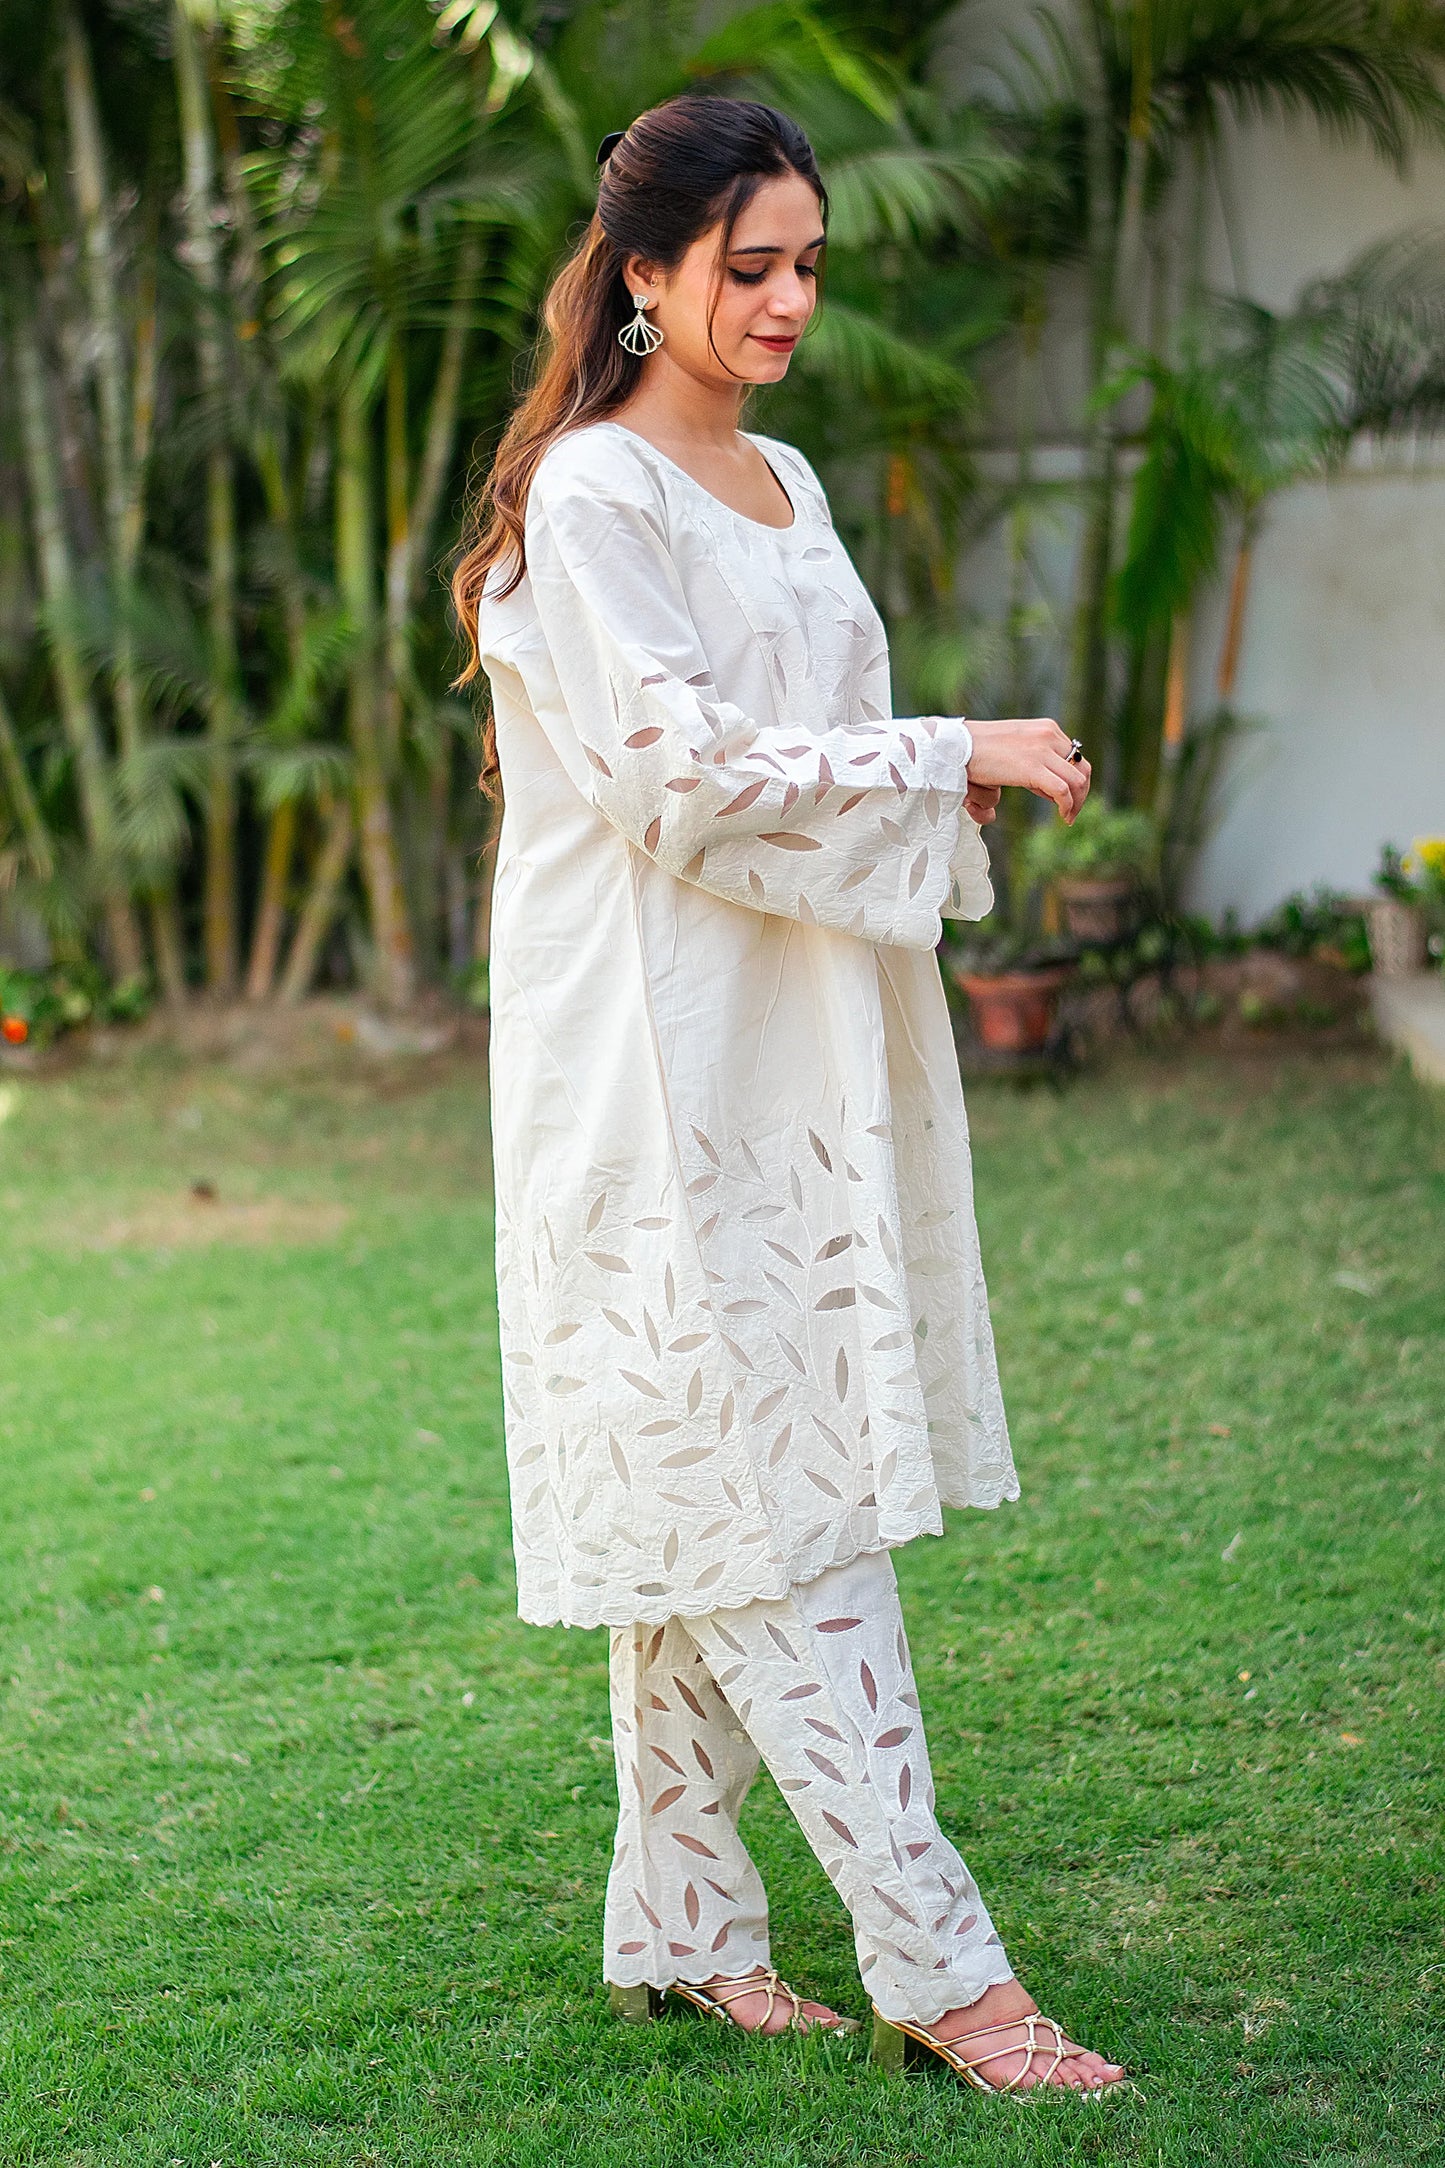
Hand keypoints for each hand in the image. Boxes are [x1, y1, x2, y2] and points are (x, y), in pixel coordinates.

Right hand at [965, 718, 1090, 822]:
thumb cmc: (972, 754)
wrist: (954, 746)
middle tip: (1070, 812)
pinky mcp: (1033, 767)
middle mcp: (1049, 735)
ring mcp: (1042, 749)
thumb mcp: (1007, 754)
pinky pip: (1063, 790)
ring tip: (1066, 817)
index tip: (1061, 799)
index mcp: (1045, 729)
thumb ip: (1022, 769)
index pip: (1074, 756)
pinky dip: (1068, 806)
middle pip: (1082, 767)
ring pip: (1078, 780)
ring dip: (1076, 802)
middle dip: (1080, 793)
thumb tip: (1011, 803)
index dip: (1072, 780)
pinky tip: (1063, 817)